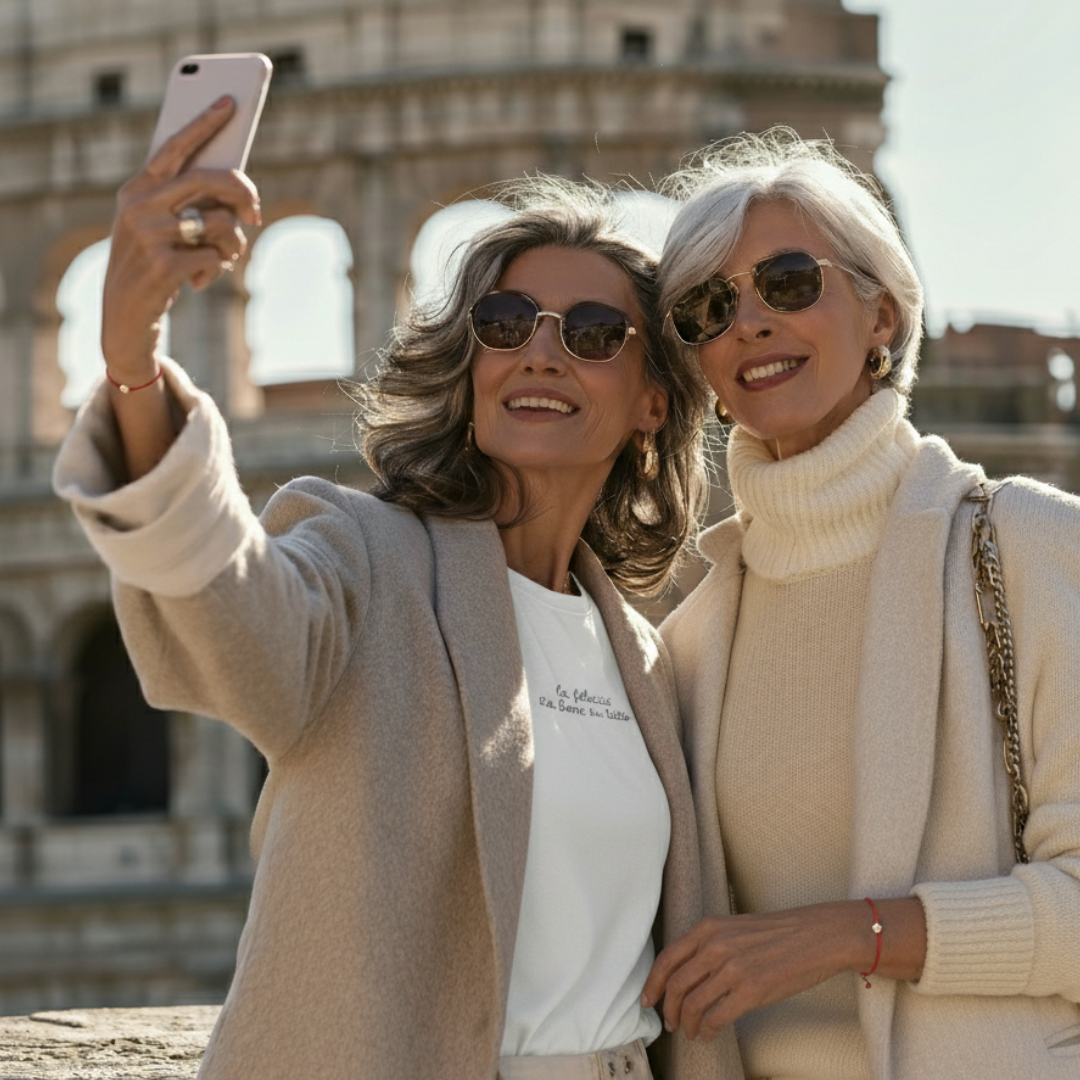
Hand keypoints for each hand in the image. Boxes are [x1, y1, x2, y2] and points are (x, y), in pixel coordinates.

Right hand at [102, 96, 261, 383]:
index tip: (230, 102)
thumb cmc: (154, 263)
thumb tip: (241, 191)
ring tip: (224, 257)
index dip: (203, 123)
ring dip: (234, 244)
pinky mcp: (163, 266)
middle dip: (242, 193)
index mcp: (137, 189)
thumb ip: (189, 204)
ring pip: (220, 223)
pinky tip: (202, 280)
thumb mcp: (161, 227)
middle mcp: (139, 206)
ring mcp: (149, 236)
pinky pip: (215, 258)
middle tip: (256, 212)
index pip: (174, 147)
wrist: (126, 315)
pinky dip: (218, 270)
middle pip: (208, 180)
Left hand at [640, 898, 925, 1041]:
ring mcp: (734, 968)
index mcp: (709, 928)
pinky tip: (708, 1034)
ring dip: (687, 1024)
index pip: (667, 958)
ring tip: (690, 1031)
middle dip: (668, 1009)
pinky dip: (707, 1030)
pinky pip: (716, 1017)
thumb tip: (685, 973)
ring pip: (693, 1004)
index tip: (647, 1001)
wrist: (817, 936)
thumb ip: (709, 944)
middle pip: (676, 985)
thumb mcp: (735, 928)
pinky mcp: (752, 990)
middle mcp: (716, 946)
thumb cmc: (777, 933)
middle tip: (670, 1023)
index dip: (652, 984)